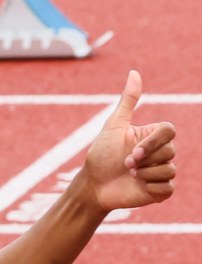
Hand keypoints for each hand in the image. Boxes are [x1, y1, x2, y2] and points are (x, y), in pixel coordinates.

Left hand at [80, 70, 176, 210]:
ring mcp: (162, 171)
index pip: (169, 131)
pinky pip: (167, 187)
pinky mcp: (161, 191)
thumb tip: (134, 72)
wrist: (93, 185)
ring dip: (146, 174)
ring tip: (130, 175)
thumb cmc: (101, 155)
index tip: (134, 151)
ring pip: (169, 170)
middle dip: (145, 159)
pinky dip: (151, 187)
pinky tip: (137, 187)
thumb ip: (127, 101)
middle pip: (171, 150)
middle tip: (126, 164)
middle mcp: (161, 152)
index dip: (154, 142)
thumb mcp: (113, 126)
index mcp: (152, 136)